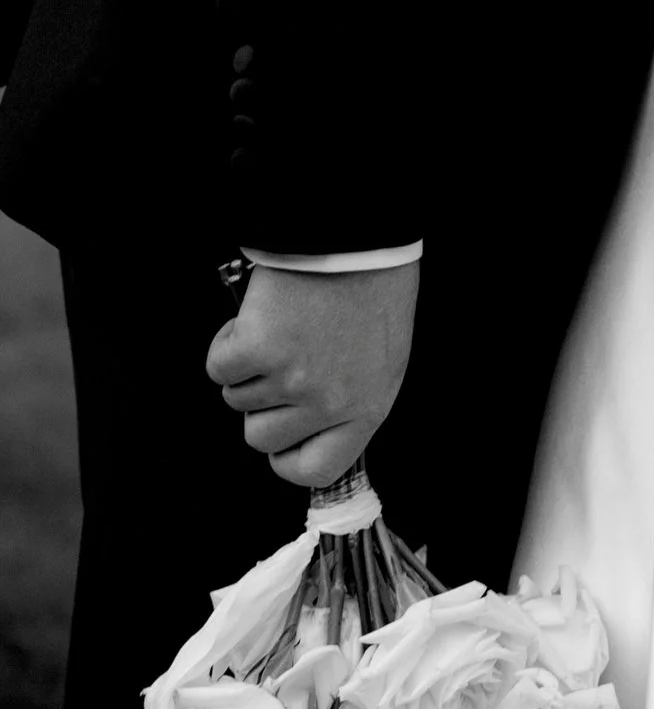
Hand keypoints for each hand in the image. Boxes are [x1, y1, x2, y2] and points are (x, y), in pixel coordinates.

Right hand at [207, 260, 420, 493]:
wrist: (358, 238)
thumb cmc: (373, 291)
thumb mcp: (381, 360)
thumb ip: (348, 401)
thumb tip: (310, 429)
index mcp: (366, 409)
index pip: (315, 470)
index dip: (288, 459)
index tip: (281, 442)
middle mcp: (327, 403)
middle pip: (260, 437)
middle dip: (261, 404)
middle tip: (281, 363)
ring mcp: (290, 378)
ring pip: (236, 397)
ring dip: (249, 366)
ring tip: (282, 327)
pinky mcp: (256, 349)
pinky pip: (218, 366)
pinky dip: (228, 341)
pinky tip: (258, 315)